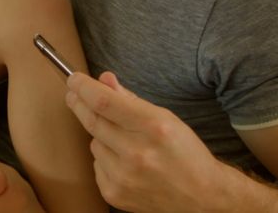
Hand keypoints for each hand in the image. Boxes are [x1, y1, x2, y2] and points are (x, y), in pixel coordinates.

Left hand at [65, 71, 231, 212]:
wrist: (203, 197)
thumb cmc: (185, 153)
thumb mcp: (166, 118)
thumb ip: (130, 99)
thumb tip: (103, 79)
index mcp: (153, 127)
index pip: (104, 101)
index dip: (83, 87)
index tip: (74, 79)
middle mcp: (137, 153)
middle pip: (92, 120)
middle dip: (79, 103)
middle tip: (74, 94)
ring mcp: (124, 177)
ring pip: (94, 142)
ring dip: (101, 136)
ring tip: (125, 142)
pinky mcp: (115, 194)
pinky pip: (96, 164)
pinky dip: (106, 159)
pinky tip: (126, 163)